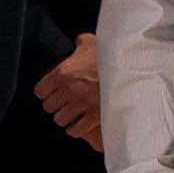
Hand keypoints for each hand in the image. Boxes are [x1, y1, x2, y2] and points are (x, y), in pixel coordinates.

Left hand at [37, 35, 105, 149]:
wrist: (133, 69)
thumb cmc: (112, 55)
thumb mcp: (93, 43)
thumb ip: (80, 43)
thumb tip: (77, 42)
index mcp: (63, 72)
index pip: (40, 91)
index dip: (46, 91)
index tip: (52, 92)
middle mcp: (69, 90)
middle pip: (48, 106)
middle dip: (55, 105)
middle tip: (62, 103)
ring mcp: (82, 104)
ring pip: (60, 119)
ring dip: (65, 117)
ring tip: (70, 114)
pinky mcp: (95, 116)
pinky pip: (75, 130)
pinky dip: (75, 129)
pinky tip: (77, 124)